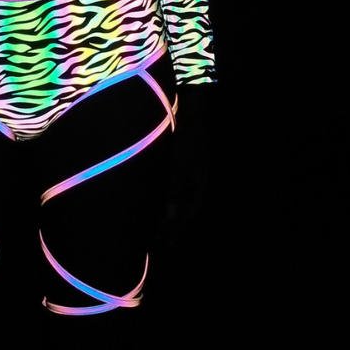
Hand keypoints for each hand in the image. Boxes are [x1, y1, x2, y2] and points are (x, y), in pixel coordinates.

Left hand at [160, 82, 216, 243]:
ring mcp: (190, 173)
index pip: (188, 216)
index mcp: (201, 185)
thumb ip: (173, 192)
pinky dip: (163, 198)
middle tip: (151, 240)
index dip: (175, 231)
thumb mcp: (178, 165)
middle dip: (168, 225)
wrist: (188, 107)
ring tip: (148, 225)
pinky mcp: (181, 164)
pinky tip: (150, 201)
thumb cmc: (184, 136)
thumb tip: (168, 219)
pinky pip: (172, 188)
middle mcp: (197, 182)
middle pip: (183, 210)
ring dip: (164, 212)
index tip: (161, 243)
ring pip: (177, 199)